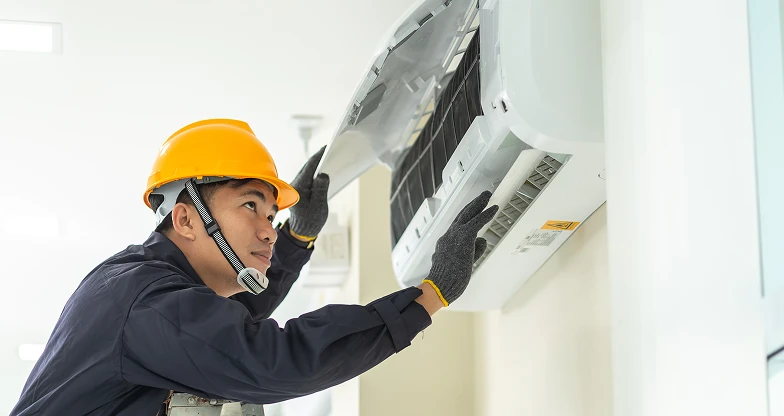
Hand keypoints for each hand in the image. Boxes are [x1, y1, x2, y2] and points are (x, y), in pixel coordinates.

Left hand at [288, 146, 329, 238]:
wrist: (302, 230)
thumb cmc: (311, 220)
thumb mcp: (319, 206)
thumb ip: (321, 190)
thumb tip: (323, 174)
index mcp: (299, 188)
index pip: (309, 168)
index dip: (318, 156)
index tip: (327, 148)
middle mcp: (295, 185)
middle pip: (307, 166)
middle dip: (318, 157)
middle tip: (329, 149)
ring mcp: (296, 186)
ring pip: (306, 170)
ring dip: (316, 163)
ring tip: (327, 156)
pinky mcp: (299, 188)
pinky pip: (307, 175)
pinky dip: (315, 170)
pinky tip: (322, 168)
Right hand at [423, 191, 497, 306]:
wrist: (440, 285)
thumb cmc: (448, 280)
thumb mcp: (461, 263)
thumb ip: (472, 251)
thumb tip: (482, 240)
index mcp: (445, 242)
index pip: (457, 226)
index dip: (467, 217)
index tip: (474, 210)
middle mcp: (448, 235)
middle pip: (462, 215)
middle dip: (473, 205)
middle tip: (482, 196)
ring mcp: (455, 235)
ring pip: (468, 214)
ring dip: (479, 204)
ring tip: (487, 195)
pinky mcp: (464, 237)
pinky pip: (476, 222)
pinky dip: (486, 214)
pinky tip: (494, 208)